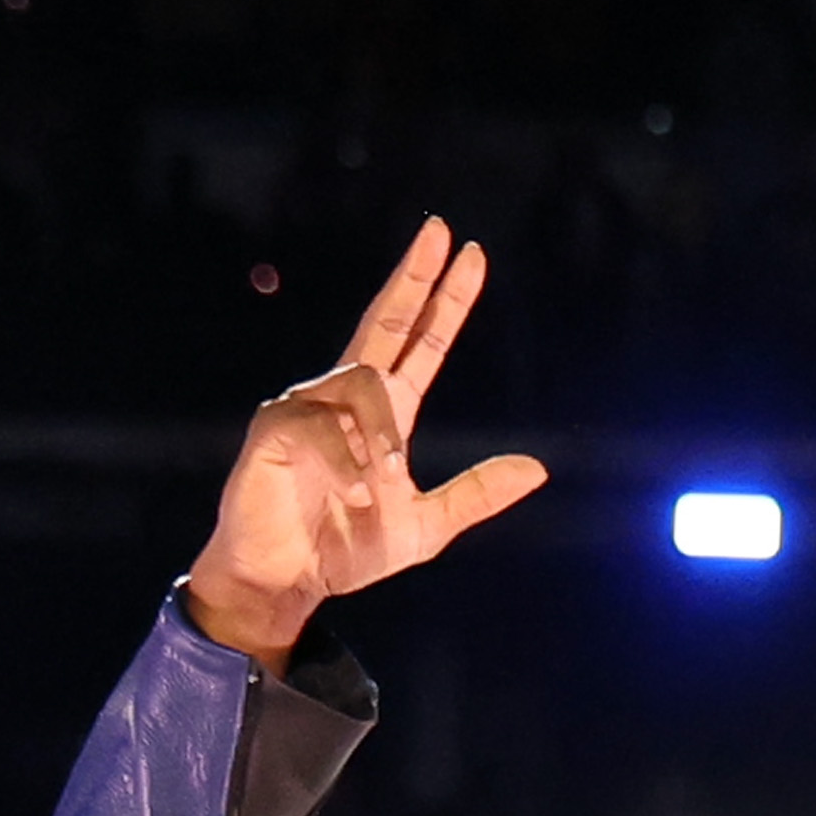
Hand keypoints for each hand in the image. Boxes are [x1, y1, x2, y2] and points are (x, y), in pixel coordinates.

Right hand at [184, 221, 547, 671]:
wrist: (285, 584)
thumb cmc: (344, 553)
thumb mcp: (423, 526)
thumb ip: (476, 494)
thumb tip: (539, 468)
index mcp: (386, 414)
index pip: (422, 343)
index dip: (446, 301)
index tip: (472, 255)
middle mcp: (347, 397)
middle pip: (385, 320)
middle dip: (415, 276)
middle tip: (440, 231)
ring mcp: (309, 404)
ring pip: (363, 382)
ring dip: (380, 434)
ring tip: (379, 483)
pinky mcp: (276, 425)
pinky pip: (323, 425)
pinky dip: (345, 462)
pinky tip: (352, 494)